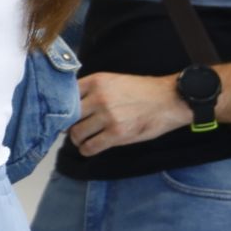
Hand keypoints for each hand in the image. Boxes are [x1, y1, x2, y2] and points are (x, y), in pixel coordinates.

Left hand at [68, 72, 191, 156]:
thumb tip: (70, 104)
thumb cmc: (141, 90)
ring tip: (82, 139)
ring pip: (77, 133)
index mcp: (96, 81)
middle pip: (68, 116)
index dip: (61, 107)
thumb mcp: (113, 80)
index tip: (61, 114)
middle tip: (71, 128)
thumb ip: (92, 89)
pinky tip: (89, 148)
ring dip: (77, 139)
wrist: (169, 99)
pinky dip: (86, 150)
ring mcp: (108, 116)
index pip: (65, 95)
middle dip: (68, 125)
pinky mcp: (117, 134)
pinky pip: (90, 147)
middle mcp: (99, 98)